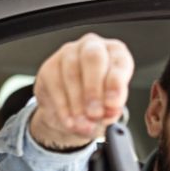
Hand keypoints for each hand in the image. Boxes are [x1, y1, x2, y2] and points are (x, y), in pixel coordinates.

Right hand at [29, 33, 134, 149]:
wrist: (71, 114)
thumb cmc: (98, 104)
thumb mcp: (109, 109)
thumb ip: (112, 110)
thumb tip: (111, 112)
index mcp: (116, 54)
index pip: (119, 61)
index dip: (116, 83)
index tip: (113, 104)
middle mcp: (93, 47)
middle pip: (93, 59)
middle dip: (94, 89)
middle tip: (95, 113)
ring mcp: (69, 53)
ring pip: (72, 72)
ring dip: (78, 102)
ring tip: (82, 123)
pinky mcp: (50, 66)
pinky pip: (55, 84)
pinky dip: (63, 107)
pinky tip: (69, 121)